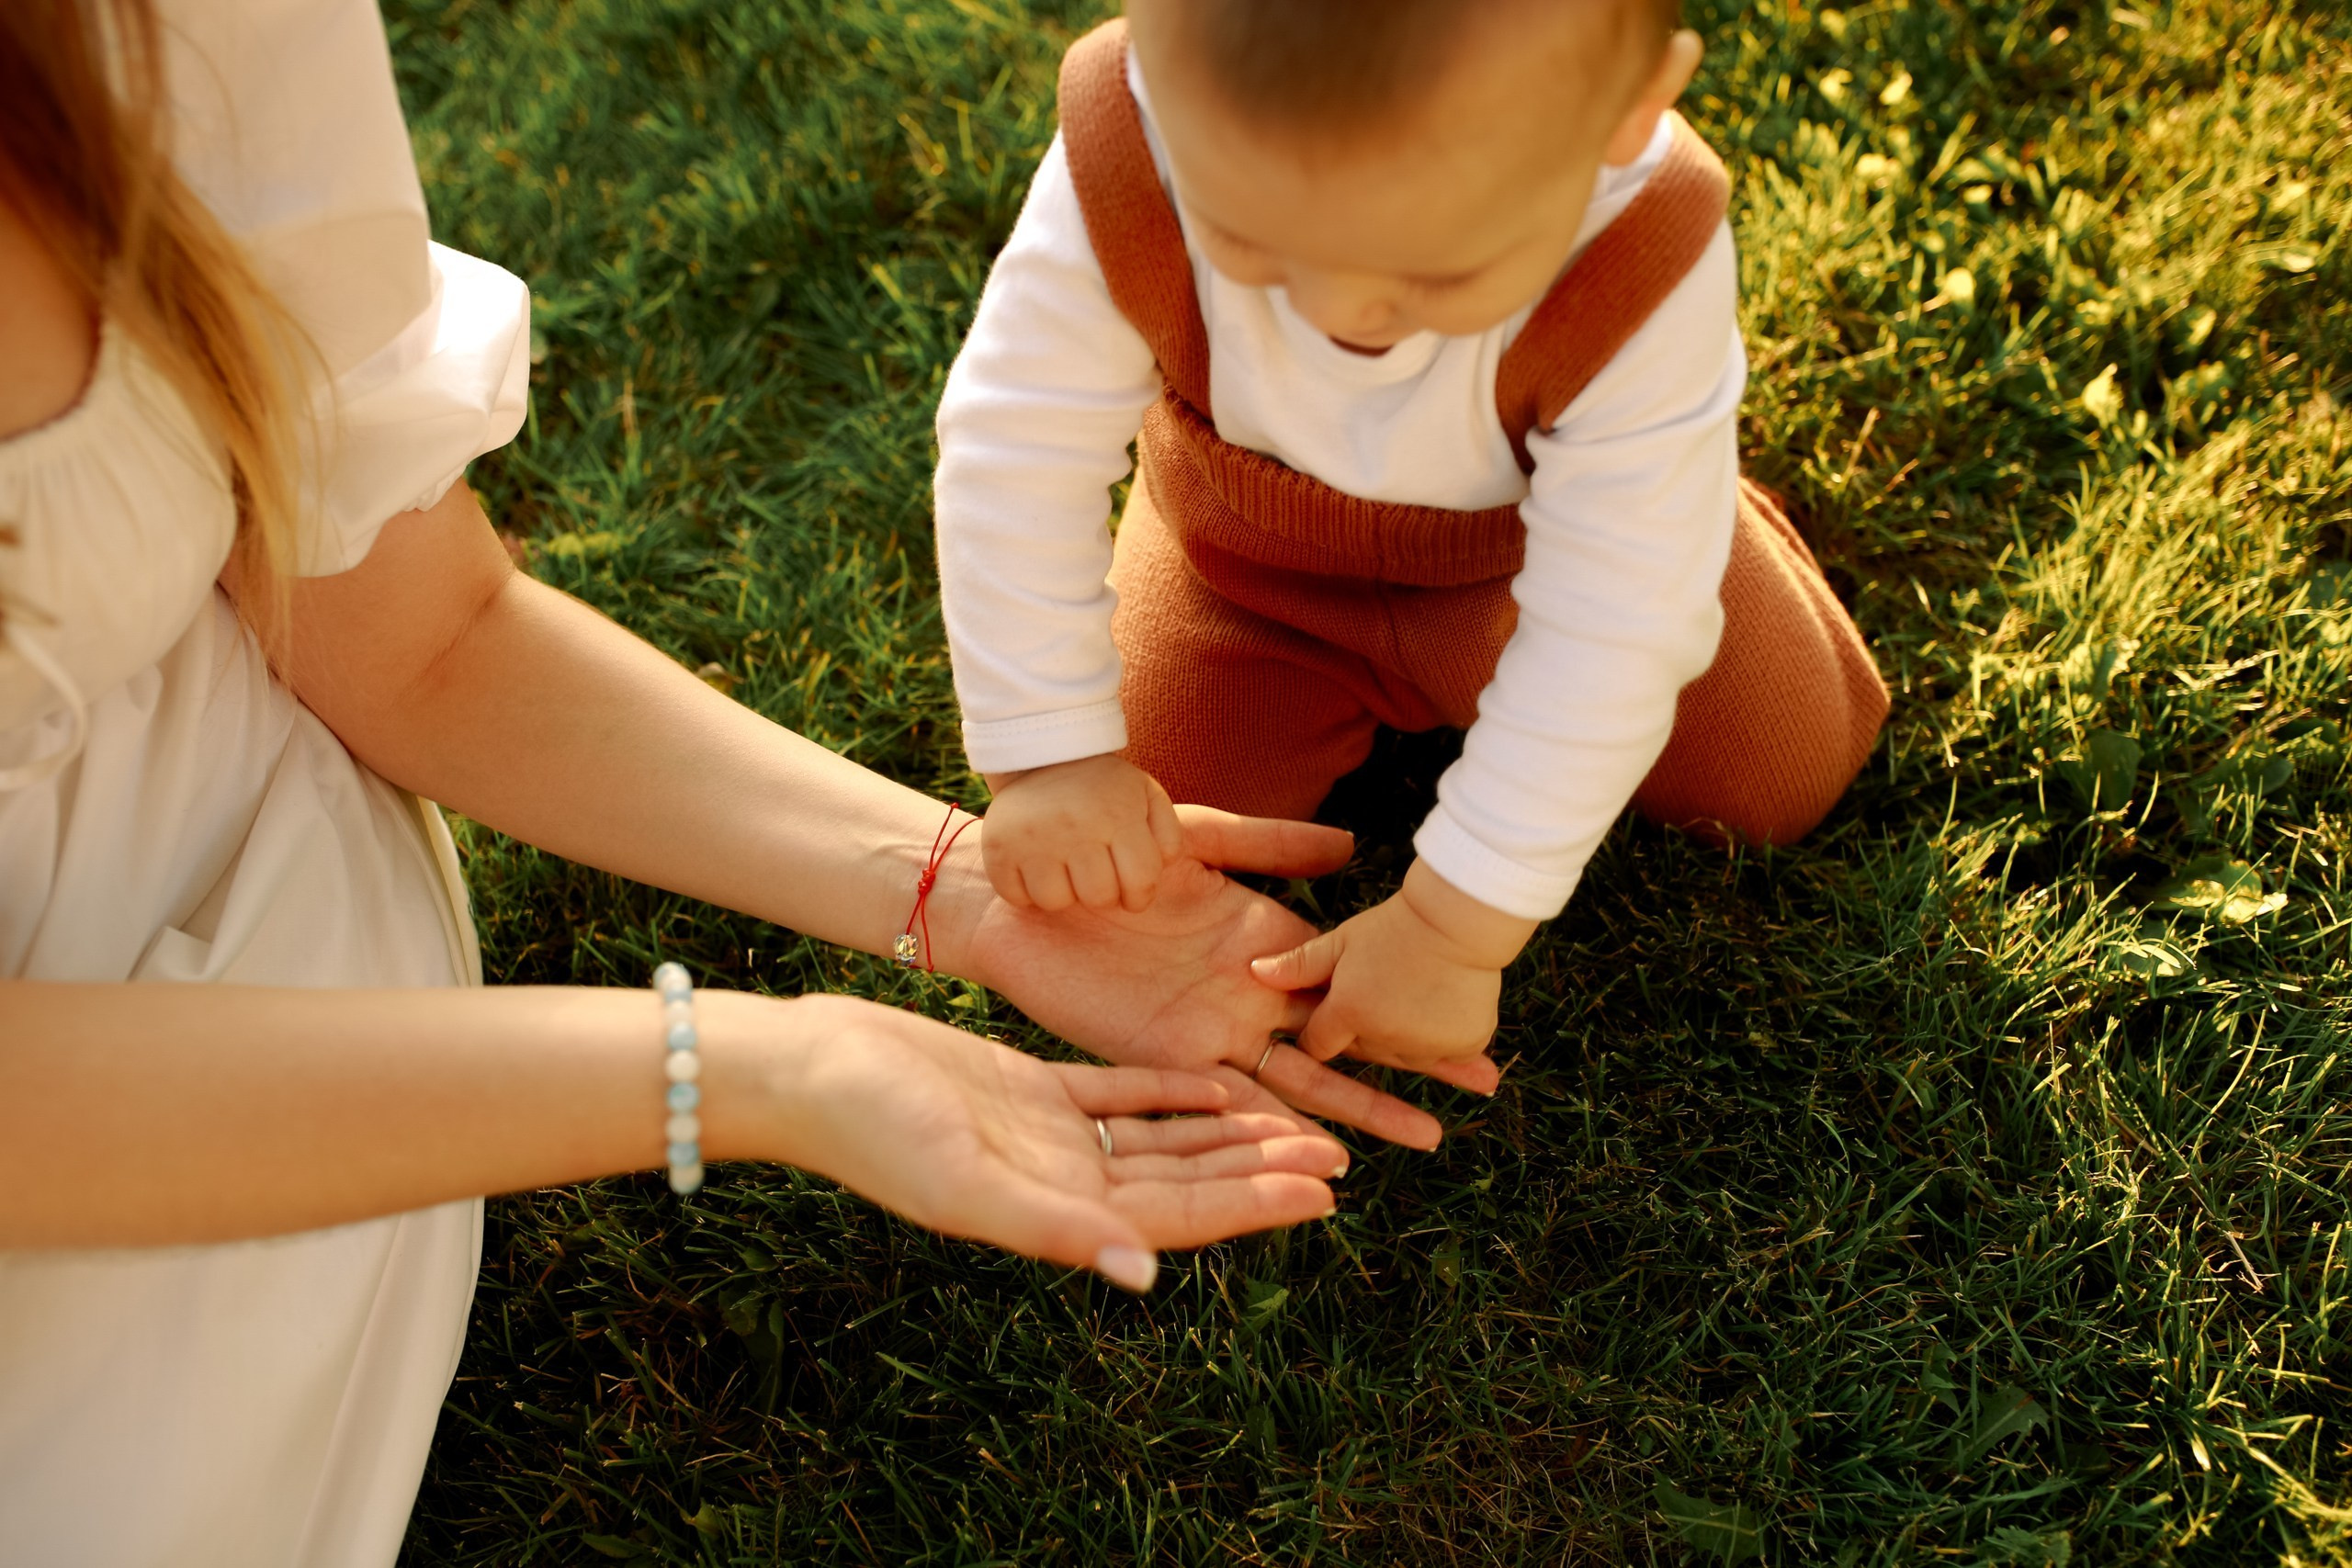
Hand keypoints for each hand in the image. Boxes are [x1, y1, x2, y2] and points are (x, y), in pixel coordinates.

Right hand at [767, 993, 1340, 1289]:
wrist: (808, 1069)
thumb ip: (1054, 1229)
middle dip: (1260, 1170)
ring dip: (1229, 1131)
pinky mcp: (1029, 1089)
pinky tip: (1218, 1084)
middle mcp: (1062, 1179)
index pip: (1177, 1215)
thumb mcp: (964, 1183)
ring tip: (1299, 1122)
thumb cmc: (872, 1131)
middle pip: (1185, 1179)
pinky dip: (1169, 1090)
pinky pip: (1117, 1092)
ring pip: (1162, 1137)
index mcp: (1055, 1211)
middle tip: (1340, 1155)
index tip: (1322, 1195)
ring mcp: (1048, 1135)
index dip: (1251, 1206)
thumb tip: (1144, 1273)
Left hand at [958, 807, 1464, 1149]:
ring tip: (1423, 1138)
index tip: (1467, 1013)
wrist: (1025, 884)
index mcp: (1262, 940)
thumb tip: (1353, 849)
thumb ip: (1269, 846)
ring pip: (1300, 1082)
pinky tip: (1322, 1150)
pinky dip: (1275, 1124)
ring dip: (1358, 1111)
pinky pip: (1232, 1097)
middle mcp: (1248, 994)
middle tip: (1481, 1088)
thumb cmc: (1106, 849)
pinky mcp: (1166, 1056)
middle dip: (1410, 1068)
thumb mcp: (1196, 837)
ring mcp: (1211, 1032)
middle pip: (1344, 1042)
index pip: (1351, 978)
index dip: (1408, 1001)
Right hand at [981, 754, 1180, 911]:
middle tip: (1095, 872)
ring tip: (1064, 865)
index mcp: (1117, 814)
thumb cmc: (1103, 788)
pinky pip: (1015, 897)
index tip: (1131, 889)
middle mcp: (1074, 825)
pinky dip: (1026, 890)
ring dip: (1063, 892)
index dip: (1139, 895)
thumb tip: (1162, 870)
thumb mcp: (1145, 796)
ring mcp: (1032, 837)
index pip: (1140, 883)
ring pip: (1055, 902)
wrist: (1041, 755)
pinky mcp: (998, 848)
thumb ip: (1167, 835)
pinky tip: (1035, 865)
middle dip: (1102, 893)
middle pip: (1098, 898)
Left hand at [1250, 860, 1531, 1080]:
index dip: (1323, 1028)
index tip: (1337, 1009)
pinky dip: (1444, 1040)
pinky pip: (1445, 1054)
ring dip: (1404, 1038)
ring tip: (1415, 995)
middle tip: (1384, 989)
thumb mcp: (1342, 940)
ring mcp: (1426, 1045)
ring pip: (1404, 1056)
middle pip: (1363, 1051)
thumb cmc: (1394, 924)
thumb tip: (1255, 971)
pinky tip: (1443, 1006)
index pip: (1318, 1044)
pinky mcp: (1462, 1045)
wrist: (1460, 917)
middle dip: (1365, 1030)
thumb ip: (1299, 963)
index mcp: (1348, 1013)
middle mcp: (1385, 1038)